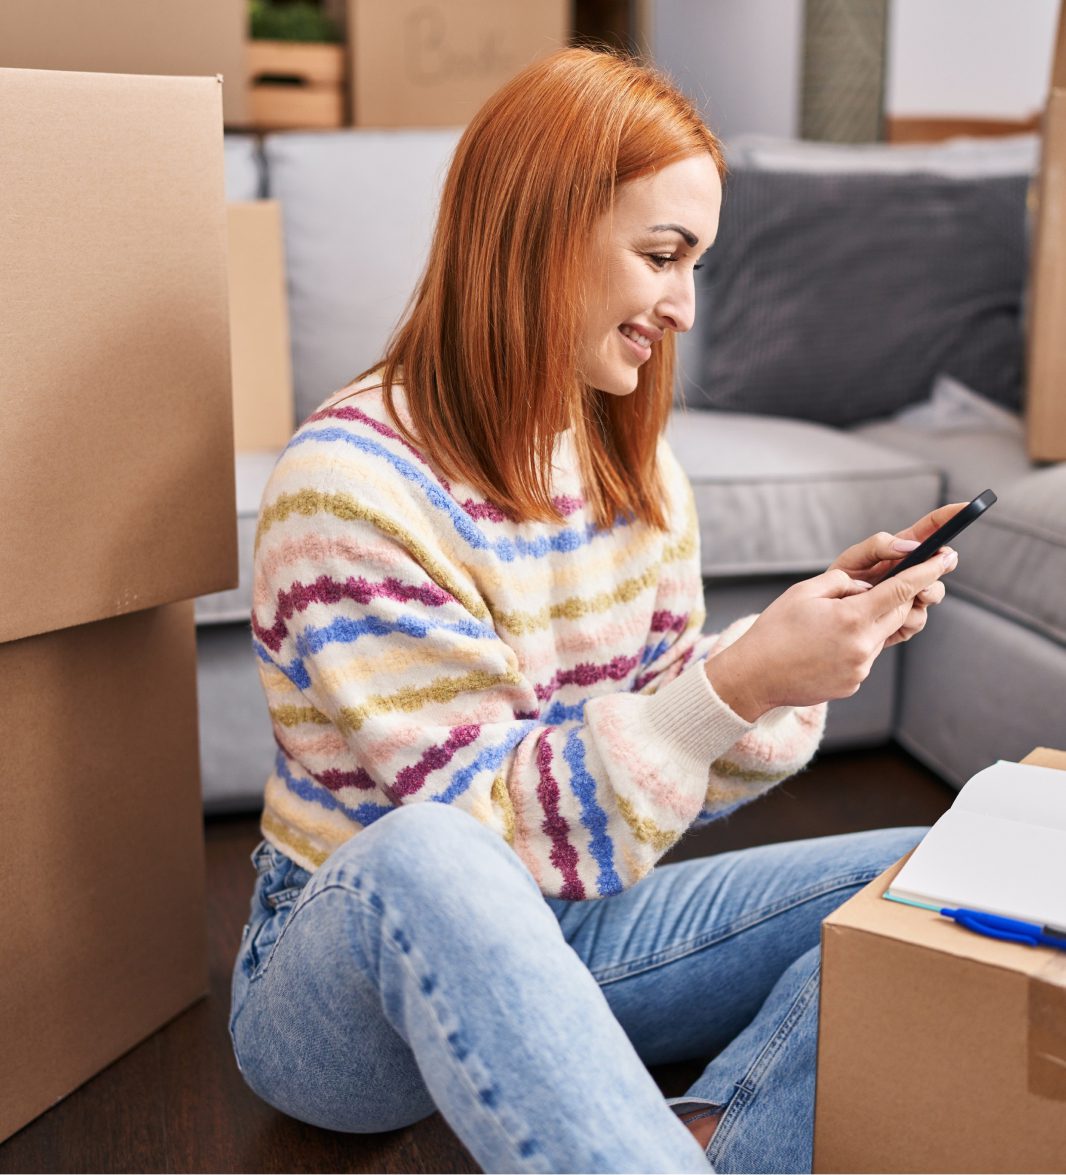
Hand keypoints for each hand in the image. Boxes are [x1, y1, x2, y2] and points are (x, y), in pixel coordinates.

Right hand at [705, 549, 957, 720]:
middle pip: (899, 612)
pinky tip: (823, 646)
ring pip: (882, 635)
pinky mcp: (853, 683)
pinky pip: (865, 655)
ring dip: (870, 621)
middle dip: (895, 597)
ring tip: (832, 624)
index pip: (902, 589)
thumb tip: (866, 585)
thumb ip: (842, 581)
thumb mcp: (803, 592)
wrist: (753, 678)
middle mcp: (863, 646)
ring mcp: (860, 668)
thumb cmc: (773, 631)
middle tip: (875, 589)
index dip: (927, 572)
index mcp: (852, 618)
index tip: (946, 558)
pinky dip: (854, 644)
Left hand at [827, 502, 965, 645]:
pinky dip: (906, 619)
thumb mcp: (853, 558)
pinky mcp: (906, 620)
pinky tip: (888, 618)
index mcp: (900, 550)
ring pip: (933, 594)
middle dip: (940, 566)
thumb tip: (911, 546)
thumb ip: (879, 546)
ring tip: (903, 596)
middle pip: (940, 565)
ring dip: (924, 595)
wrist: (827, 618)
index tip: (966, 507)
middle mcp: (910, 572)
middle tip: (933, 567)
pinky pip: (917, 619)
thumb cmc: (839, 582)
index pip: (931, 530)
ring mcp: (911, 596)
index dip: (950, 517)